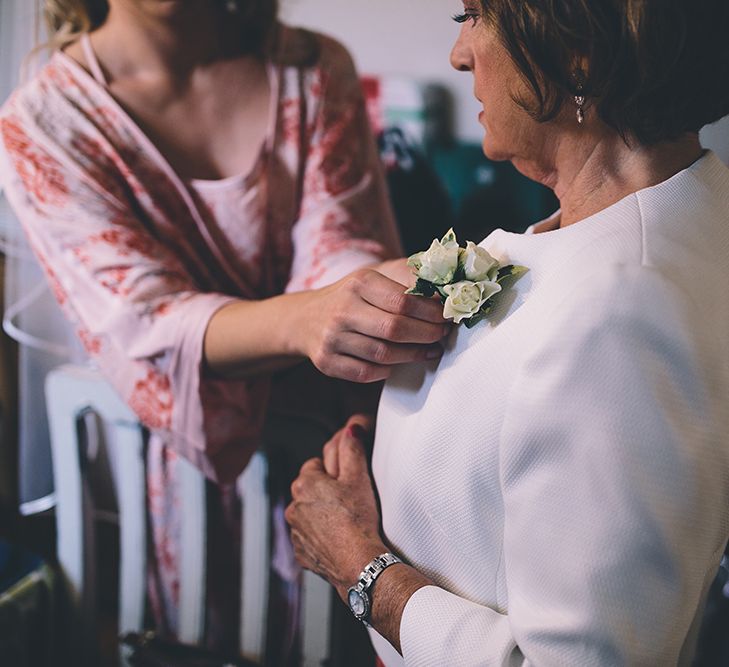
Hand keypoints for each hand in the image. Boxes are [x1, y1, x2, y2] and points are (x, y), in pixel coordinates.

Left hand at [285, 419, 385, 597]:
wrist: (359, 563)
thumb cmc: (358, 520)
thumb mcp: (359, 477)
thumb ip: (352, 448)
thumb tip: (351, 428)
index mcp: (304, 484)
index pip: (315, 465)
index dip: (335, 471)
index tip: (347, 480)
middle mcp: (293, 507)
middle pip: (310, 490)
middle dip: (326, 492)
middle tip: (349, 499)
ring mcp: (296, 533)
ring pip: (309, 514)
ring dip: (323, 514)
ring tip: (346, 520)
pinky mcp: (302, 554)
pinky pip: (310, 538)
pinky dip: (322, 537)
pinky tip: (340, 538)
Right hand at [296, 268, 449, 382]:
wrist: (306, 318)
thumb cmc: (352, 297)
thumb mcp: (375, 277)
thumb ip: (409, 278)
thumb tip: (446, 289)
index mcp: (359, 283)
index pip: (404, 301)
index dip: (431, 312)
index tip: (447, 317)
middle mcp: (343, 310)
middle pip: (395, 329)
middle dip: (427, 335)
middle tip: (441, 335)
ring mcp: (332, 338)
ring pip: (384, 354)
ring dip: (413, 355)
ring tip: (429, 350)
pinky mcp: (327, 362)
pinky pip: (367, 373)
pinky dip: (387, 370)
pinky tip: (398, 361)